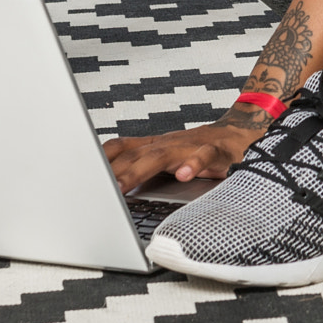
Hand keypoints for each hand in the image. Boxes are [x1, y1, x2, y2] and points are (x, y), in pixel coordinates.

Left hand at [101, 118, 265, 193]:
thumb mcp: (171, 158)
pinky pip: (204, 155)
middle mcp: (170, 143)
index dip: (100, 159)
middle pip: (135, 154)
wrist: (244, 132)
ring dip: (139, 169)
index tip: (79, 173)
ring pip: (162, 155)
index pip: (121, 147)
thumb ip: (146, 170)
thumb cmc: (203, 150)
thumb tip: (114, 190)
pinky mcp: (217, 151)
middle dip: (112, 171)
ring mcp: (192, 145)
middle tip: (93, 189)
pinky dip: (193, 164)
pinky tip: (183, 175)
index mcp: (157, 146)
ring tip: (122, 186)